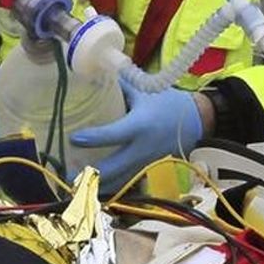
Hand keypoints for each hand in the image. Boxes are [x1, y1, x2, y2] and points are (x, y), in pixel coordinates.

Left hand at [71, 82, 202, 191]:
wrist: (196, 121)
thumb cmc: (168, 102)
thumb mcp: (144, 90)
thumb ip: (118, 85)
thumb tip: (91, 75)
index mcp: (140, 125)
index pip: (114, 134)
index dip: (93, 138)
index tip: (73, 138)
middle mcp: (142, 148)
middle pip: (113, 168)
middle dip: (90, 174)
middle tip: (67, 174)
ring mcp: (145, 163)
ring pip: (119, 181)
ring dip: (97, 185)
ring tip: (75, 186)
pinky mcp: (147, 170)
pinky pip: (126, 182)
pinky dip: (110, 186)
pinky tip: (94, 188)